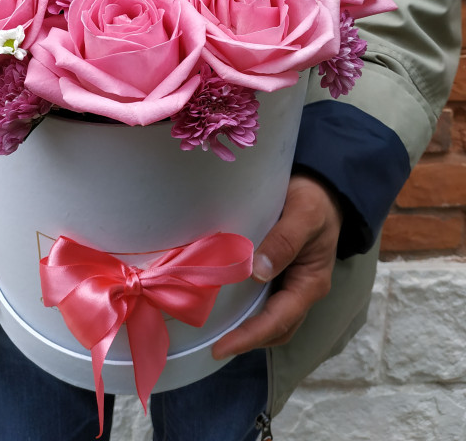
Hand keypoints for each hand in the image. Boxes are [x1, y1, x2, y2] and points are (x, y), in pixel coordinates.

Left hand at [211, 174, 341, 357]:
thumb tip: (257, 271)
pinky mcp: (278, 273)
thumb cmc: (314, 201)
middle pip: (275, 328)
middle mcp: (300, 289)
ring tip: (215, 332)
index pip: (279, 320)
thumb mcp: (303, 215)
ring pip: (268, 317)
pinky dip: (245, 308)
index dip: (250, 336)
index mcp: (311, 283)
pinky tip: (223, 302)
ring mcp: (289, 283)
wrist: (322, 189)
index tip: (222, 347)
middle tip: (213, 347)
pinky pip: (262, 298)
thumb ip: (284, 241)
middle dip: (246, 340)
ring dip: (246, 328)